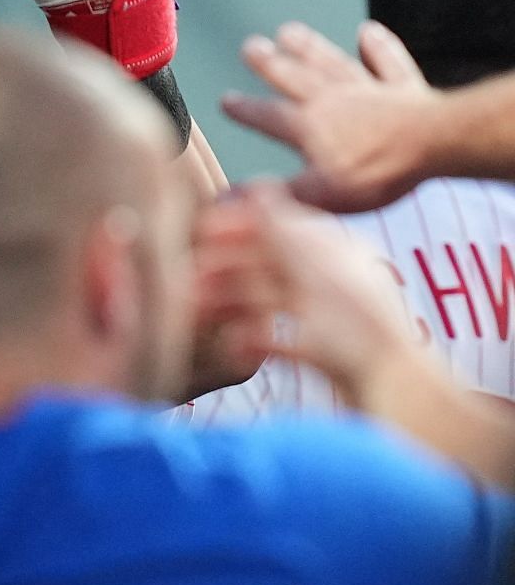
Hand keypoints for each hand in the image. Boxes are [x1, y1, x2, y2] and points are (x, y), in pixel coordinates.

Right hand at [193, 182, 415, 409]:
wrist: (397, 398)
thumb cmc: (363, 335)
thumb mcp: (316, 273)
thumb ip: (281, 231)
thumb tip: (256, 186)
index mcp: (338, 254)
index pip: (279, 227)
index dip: (238, 228)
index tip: (200, 231)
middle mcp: (332, 281)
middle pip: (266, 267)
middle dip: (224, 272)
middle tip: (188, 280)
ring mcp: (327, 319)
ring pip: (265, 302)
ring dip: (229, 306)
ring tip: (198, 316)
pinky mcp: (322, 354)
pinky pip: (277, 340)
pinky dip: (252, 341)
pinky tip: (234, 349)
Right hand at [221, 20, 439, 211]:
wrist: (436, 143)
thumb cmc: (379, 172)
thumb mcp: (321, 194)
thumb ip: (275, 194)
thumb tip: (227, 199)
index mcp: (309, 127)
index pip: (268, 116)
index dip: (245, 109)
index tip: (225, 99)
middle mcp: (332, 100)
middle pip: (295, 77)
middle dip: (270, 63)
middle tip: (250, 46)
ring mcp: (368, 89)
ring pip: (332, 63)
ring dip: (310, 47)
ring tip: (289, 30)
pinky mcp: (404, 87)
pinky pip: (388, 62)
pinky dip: (378, 46)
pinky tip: (367, 31)